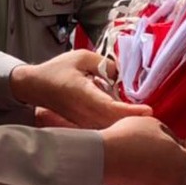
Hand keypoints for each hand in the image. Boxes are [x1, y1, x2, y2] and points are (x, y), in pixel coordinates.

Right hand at [10, 50, 150, 128]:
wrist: (34, 86)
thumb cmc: (57, 70)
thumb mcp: (81, 57)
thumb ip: (103, 64)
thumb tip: (117, 74)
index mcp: (84, 95)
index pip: (112, 108)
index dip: (131, 111)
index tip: (148, 109)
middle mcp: (84, 112)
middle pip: (114, 122)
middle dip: (134, 119)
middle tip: (150, 114)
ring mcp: (83, 121)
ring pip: (109, 127)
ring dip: (125, 122)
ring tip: (141, 115)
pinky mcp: (82, 124)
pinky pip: (102, 126)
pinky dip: (115, 122)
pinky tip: (125, 115)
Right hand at [99, 116, 185, 184]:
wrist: (103, 158)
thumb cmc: (131, 137)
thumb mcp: (153, 123)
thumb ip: (167, 133)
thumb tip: (170, 140)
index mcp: (181, 162)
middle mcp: (172, 179)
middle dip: (184, 165)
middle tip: (176, 151)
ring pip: (169, 182)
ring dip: (168, 171)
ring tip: (157, 157)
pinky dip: (153, 176)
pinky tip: (143, 165)